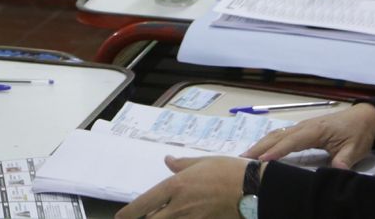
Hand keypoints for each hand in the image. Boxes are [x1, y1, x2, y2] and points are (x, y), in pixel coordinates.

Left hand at [115, 156, 247, 218]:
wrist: (254, 189)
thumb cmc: (228, 171)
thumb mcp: (201, 162)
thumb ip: (181, 164)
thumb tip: (167, 161)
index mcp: (175, 187)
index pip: (144, 203)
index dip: (130, 212)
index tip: (120, 217)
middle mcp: (179, 206)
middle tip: (140, 218)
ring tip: (159, 216)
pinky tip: (181, 218)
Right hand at [243, 103, 374, 169]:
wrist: (364, 118)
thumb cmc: (358, 133)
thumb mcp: (355, 149)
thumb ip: (343, 160)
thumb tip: (335, 172)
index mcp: (314, 130)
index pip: (291, 142)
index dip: (276, 151)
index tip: (261, 161)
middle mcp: (303, 127)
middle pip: (277, 136)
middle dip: (259, 147)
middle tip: (242, 159)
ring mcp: (301, 127)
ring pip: (276, 134)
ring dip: (260, 144)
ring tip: (246, 155)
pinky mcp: (302, 130)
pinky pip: (281, 135)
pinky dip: (268, 142)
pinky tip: (262, 150)